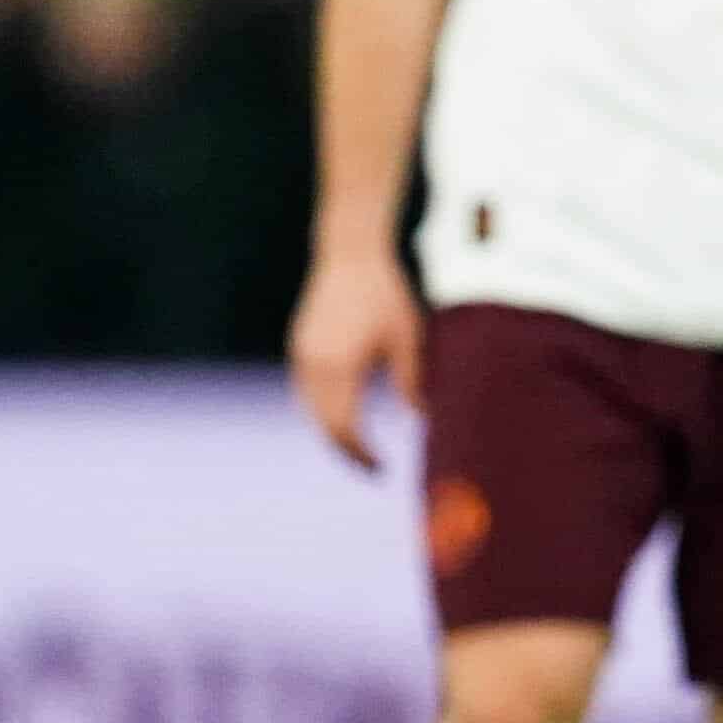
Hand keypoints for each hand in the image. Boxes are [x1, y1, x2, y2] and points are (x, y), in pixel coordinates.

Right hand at [286, 243, 421, 471]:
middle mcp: (313, 365)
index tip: (381, 469)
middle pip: (323, 425)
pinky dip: (321, 409)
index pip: (345, 428)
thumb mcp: (406, 339)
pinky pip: (305, 390)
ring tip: (358, 447)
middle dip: (346, 450)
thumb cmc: (384, 294)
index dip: (361, 454)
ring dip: (332, 431)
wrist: (351, 253)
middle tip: (371, 467)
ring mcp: (301, 354)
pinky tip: (342, 415)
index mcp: (340, 367)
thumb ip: (411, 382)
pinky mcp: (299, 345)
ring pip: (310, 410)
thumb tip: (423, 420)